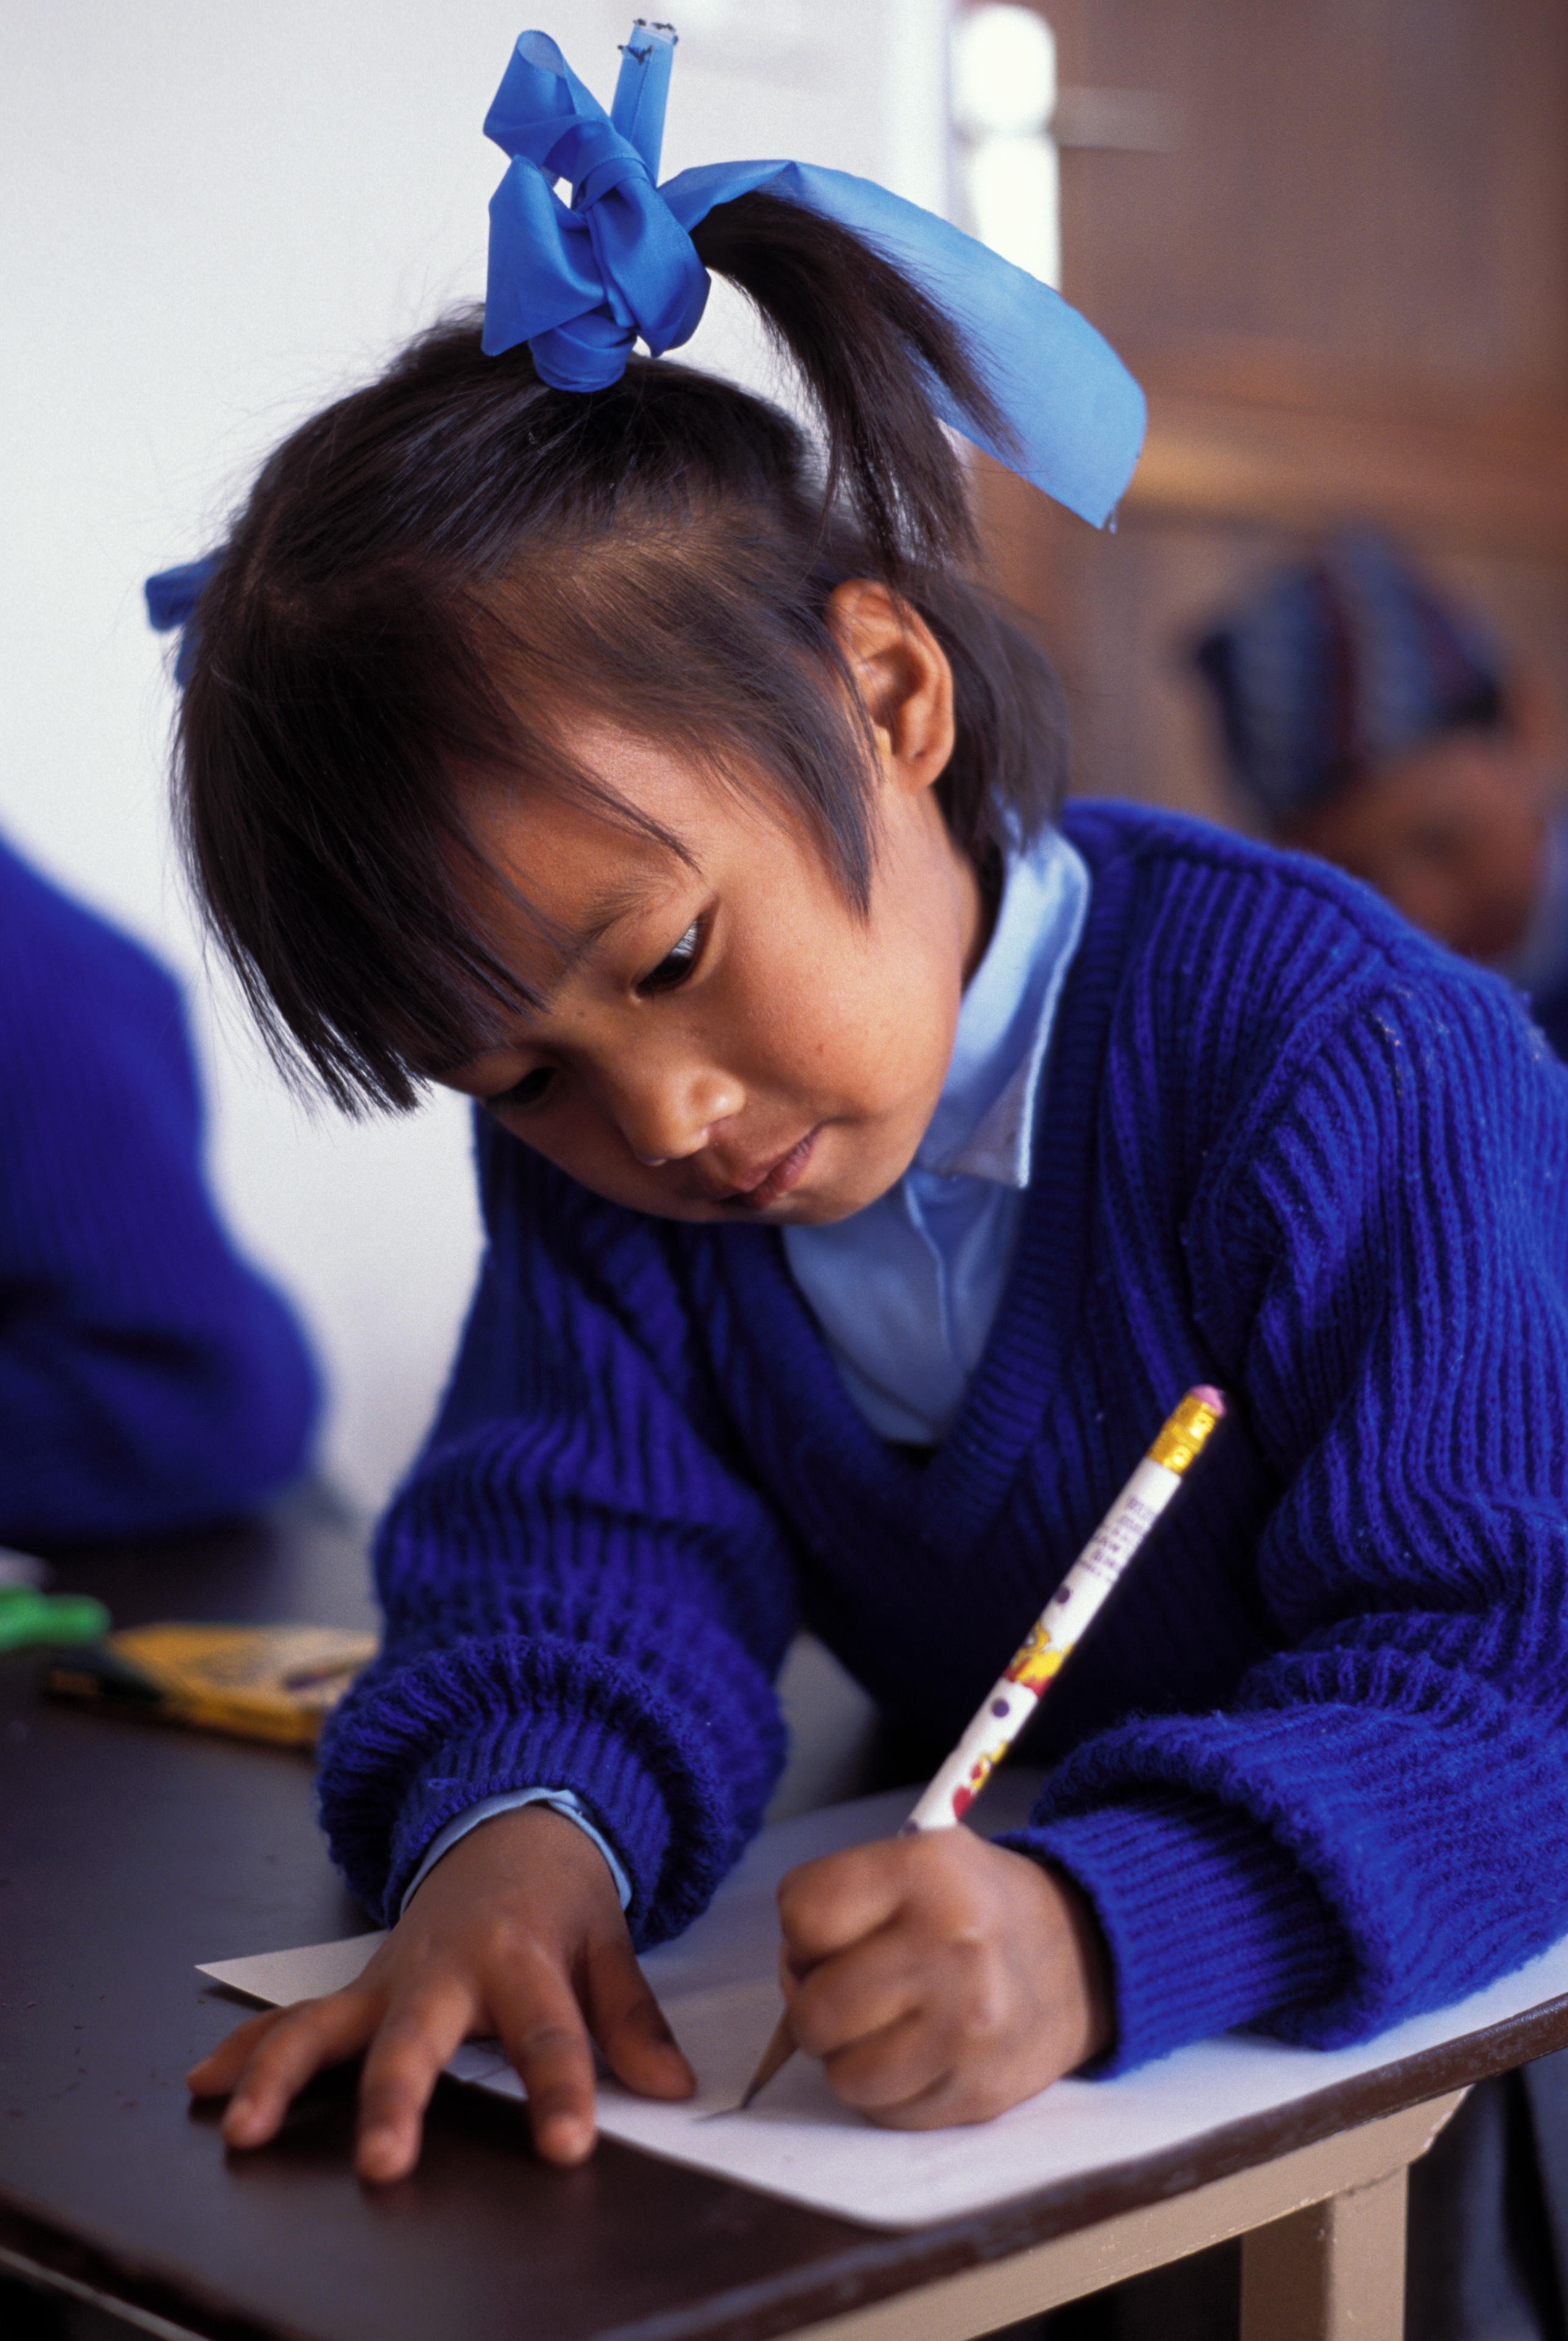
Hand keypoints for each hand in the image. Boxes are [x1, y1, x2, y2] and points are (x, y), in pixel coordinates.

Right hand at [187, 1804, 692, 2180]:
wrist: (507, 1827)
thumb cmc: (558, 1898)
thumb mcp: (609, 1943)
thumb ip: (633, 2018)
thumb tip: (673, 2086)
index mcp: (521, 1955)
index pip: (547, 2032)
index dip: (558, 2090)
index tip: (565, 2146)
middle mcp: (444, 1968)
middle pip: (416, 2038)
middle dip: (394, 2100)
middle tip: (380, 2162)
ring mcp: (389, 1978)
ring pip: (325, 2025)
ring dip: (281, 2077)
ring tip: (247, 2132)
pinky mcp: (357, 1989)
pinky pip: (294, 2018)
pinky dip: (245, 2050)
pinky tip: (203, 2086)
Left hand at [775, 1830, 1110, 2126]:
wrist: (1082, 1956)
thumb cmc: (974, 1907)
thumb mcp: (917, 1859)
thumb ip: (842, 1900)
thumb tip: (790, 1976)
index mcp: (928, 1872)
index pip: (803, 1915)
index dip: (802, 1931)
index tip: (830, 1934)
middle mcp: (952, 1948)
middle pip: (814, 2010)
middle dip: (816, 2003)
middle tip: (853, 1987)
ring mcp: (968, 2029)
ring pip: (841, 2075)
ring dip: (849, 2055)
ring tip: (888, 2021)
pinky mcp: (978, 2093)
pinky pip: (883, 2112)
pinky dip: (886, 2089)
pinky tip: (918, 2051)